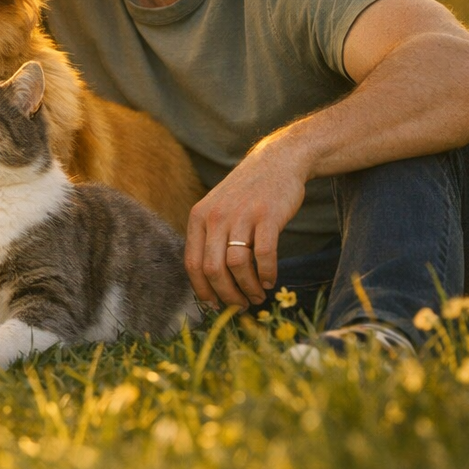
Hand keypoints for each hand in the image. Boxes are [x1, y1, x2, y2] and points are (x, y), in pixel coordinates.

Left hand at [183, 139, 308, 307]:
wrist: (277, 162)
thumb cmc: (246, 193)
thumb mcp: (217, 209)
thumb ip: (210, 238)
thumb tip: (209, 280)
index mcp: (198, 217)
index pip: (192, 264)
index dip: (203, 290)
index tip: (215, 306)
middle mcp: (215, 217)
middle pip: (213, 269)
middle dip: (227, 295)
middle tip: (241, 306)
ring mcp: (241, 216)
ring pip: (237, 266)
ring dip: (248, 288)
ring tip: (258, 296)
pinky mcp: (267, 216)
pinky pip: (264, 255)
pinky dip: (268, 274)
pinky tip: (272, 281)